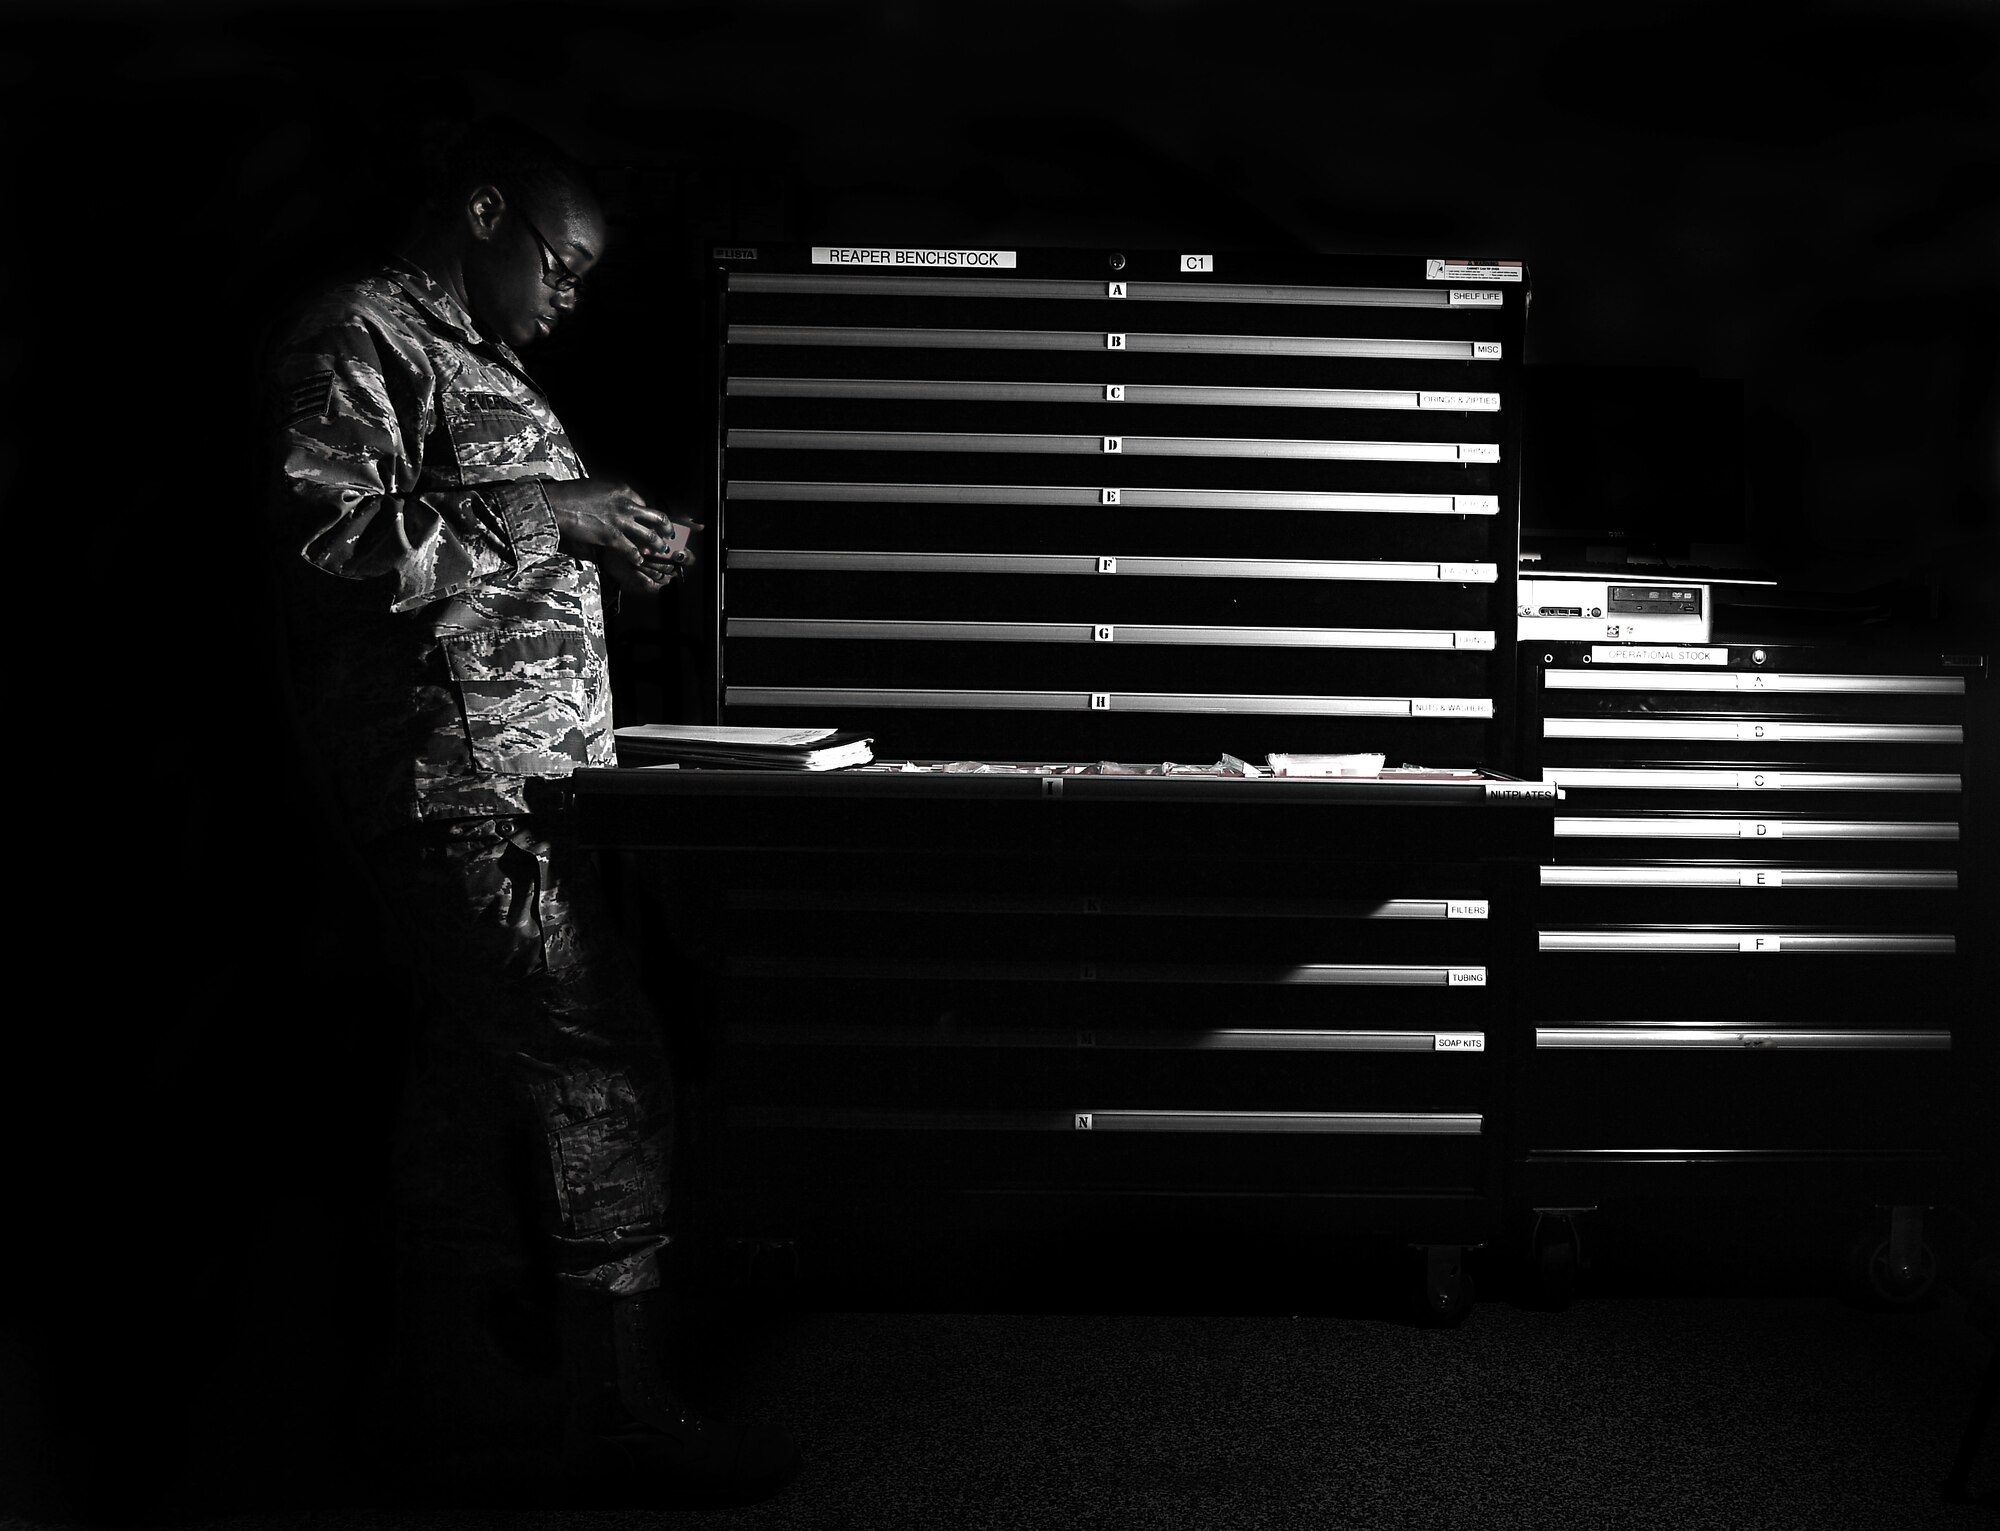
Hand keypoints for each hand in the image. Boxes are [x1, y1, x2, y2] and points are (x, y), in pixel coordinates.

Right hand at [544, 479, 701, 593]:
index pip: (643, 502)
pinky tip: (639, 561)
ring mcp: (621, 521)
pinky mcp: (612, 537)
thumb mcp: (596, 488)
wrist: (556, 505)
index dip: (647, 513)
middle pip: (656, 517)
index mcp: (622, 490)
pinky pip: (631, 550)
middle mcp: (626, 504)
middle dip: (666, 527)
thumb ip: (609, 497)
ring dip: (658, 545)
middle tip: (669, 534)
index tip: (650, 519)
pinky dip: (637, 557)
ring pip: (649, 535)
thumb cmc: (570, 495)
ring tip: (661, 551)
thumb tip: (612, 504)